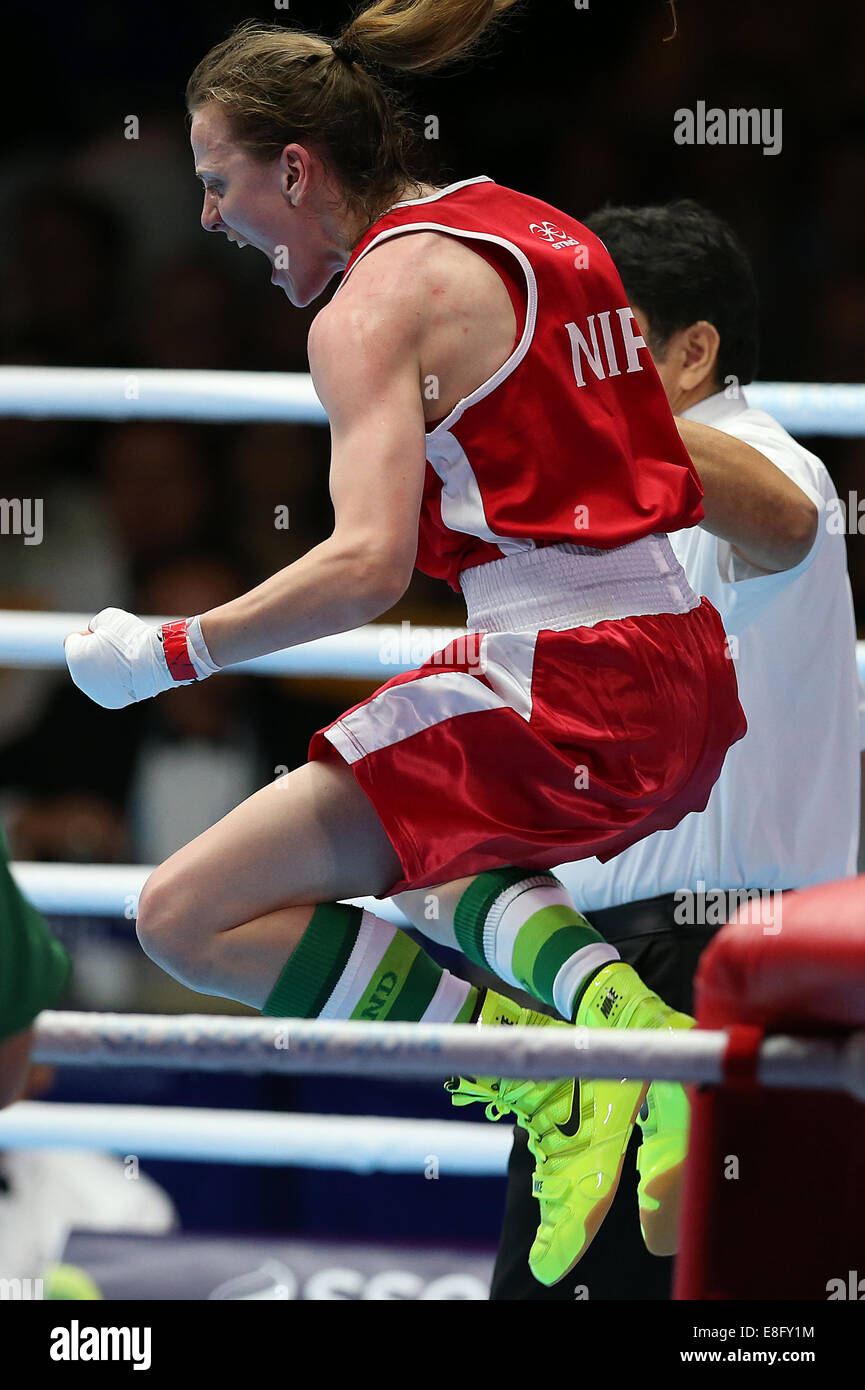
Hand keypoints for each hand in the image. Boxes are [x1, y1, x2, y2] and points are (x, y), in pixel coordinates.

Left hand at [64, 607, 198, 708]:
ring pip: (94, 676)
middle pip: (82, 660)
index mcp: (75, 656)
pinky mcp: (109, 701)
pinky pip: (107, 687)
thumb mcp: (107, 618)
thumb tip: (95, 635)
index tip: (106, 634)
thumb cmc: (132, 637)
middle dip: (94, 653)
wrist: (156, 660)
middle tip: (118, 648)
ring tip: (126, 660)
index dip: (90, 634)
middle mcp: (80, 678)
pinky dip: (115, 681)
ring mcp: (94, 692)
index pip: (73, 641)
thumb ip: (94, 626)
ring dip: (104, 668)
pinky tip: (128, 673)